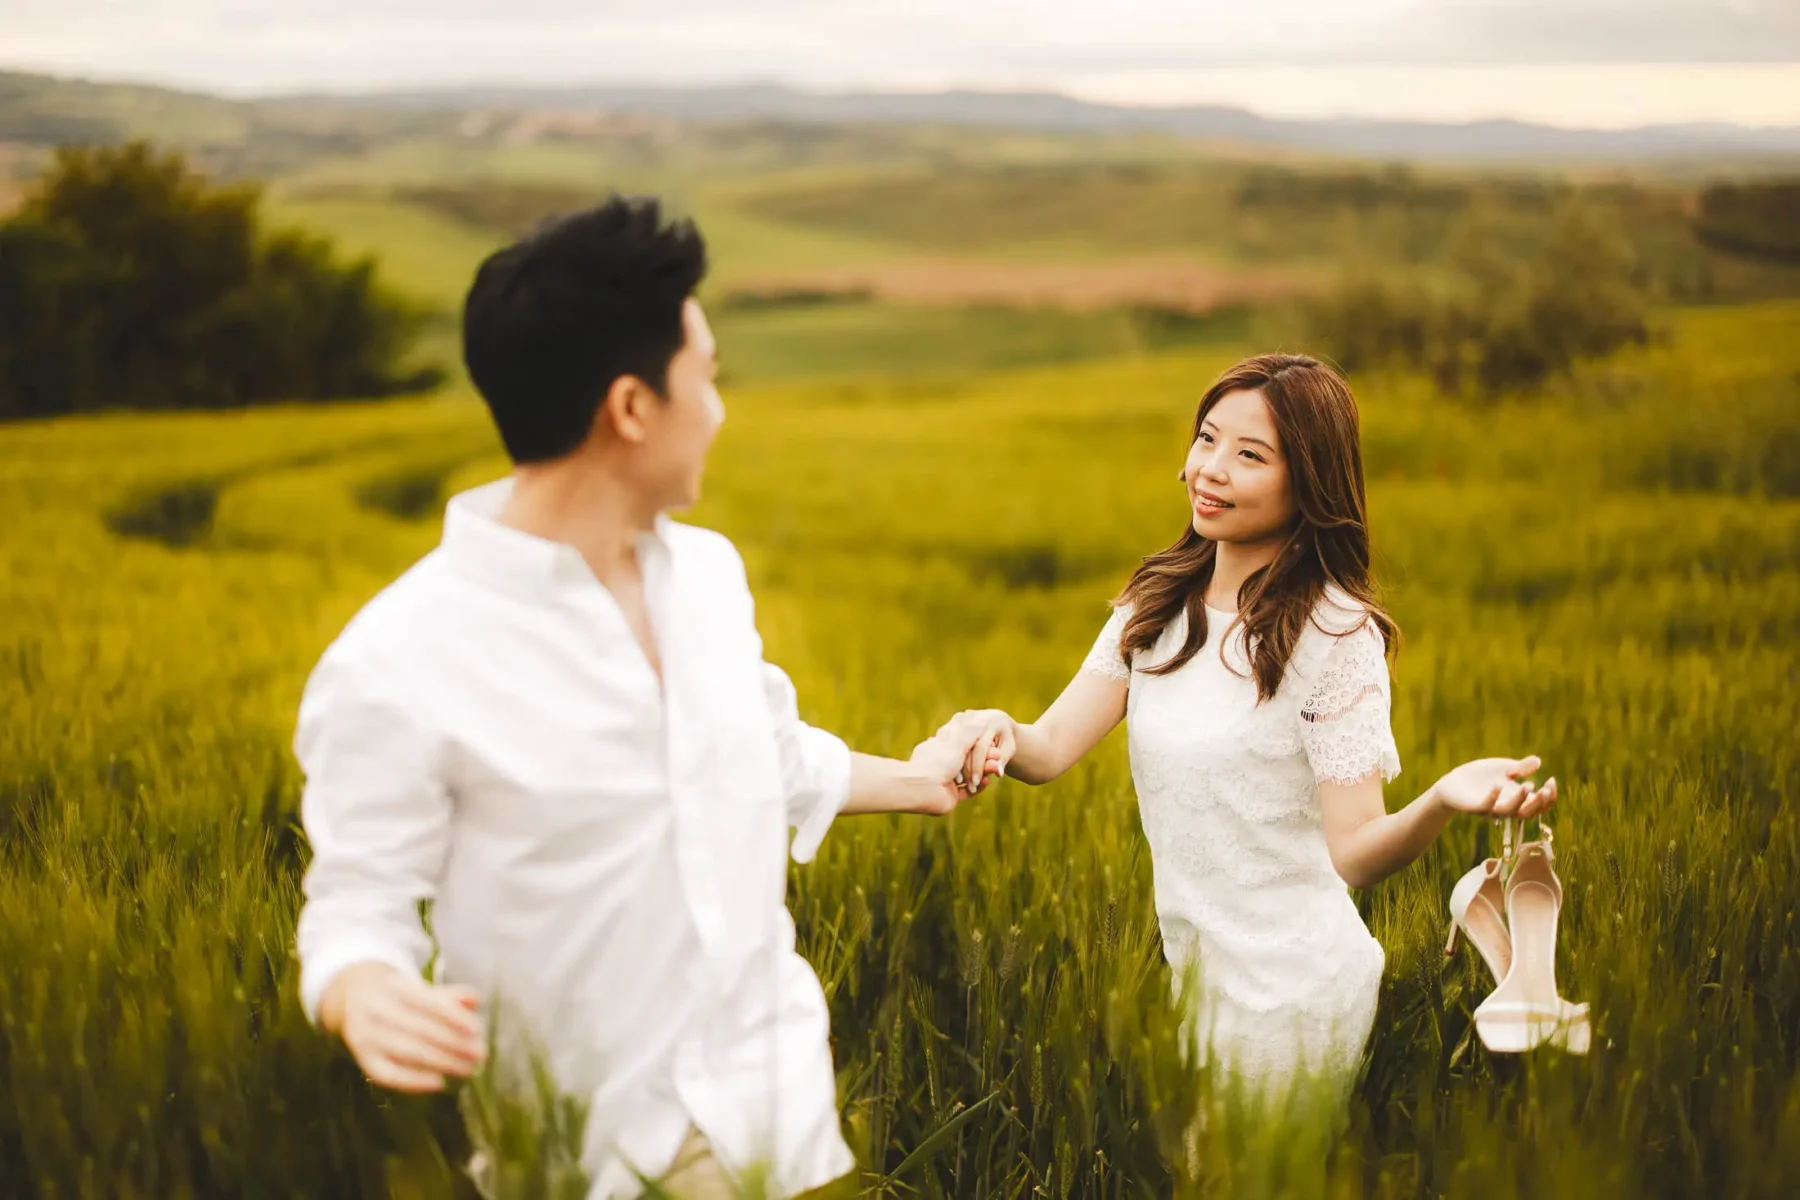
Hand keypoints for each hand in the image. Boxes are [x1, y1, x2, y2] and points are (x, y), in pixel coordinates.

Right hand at [319, 962, 485, 1092]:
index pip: (427, 1002)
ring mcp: (367, 1036)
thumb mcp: (420, 988)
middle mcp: (376, 1011)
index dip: (453, 1016)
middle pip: (420, 1029)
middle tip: (479, 1054)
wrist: (355, 998)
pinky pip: (389, 1074)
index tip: (476, 1029)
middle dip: (453, 1043)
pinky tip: (439, 1083)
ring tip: (468, 1069)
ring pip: (408, 1052)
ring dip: (441, 1062)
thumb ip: (449, 994)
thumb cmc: (401, 995)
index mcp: (393, 987)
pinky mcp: (364, 1059)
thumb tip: (474, 1000)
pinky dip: (414, 1081)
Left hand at [908, 711, 1009, 813]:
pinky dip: (977, 787)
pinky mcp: (949, 796)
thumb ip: (970, 732)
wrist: (923, 788)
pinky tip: (986, 782)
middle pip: (966, 760)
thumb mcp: (957, 741)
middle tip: (997, 757)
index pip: (961, 743)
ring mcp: (945, 780)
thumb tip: (980, 720)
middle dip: (983, 759)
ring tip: (996, 769)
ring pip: (968, 776)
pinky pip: (966, 792)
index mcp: (939, 748)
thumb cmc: (938, 760)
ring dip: (982, 772)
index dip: (977, 743)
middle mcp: (941, 764)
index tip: (992, 741)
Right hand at [946, 709, 1016, 792]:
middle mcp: (976, 717)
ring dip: (955, 763)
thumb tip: (999, 773)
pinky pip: (951, 739)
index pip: (981, 748)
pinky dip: (950, 754)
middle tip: (965, 785)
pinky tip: (950, 768)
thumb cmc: (1005, 738)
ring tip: (957, 780)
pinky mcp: (956, 719)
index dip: (978, 767)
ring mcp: (964, 716)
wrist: (998, 720)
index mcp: (992, 722)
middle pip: (966, 746)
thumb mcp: (1009, 748)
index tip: (976, 783)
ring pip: (956, 743)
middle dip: (965, 768)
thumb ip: (1003, 760)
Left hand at [1431, 755, 1557, 819]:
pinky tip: (1498, 784)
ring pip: (1510, 812)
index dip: (1549, 796)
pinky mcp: (1474, 807)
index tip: (1551, 780)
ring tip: (1528, 784)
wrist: (1453, 784)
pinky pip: (1485, 807)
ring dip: (1520, 800)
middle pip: (1529, 813)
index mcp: (1517, 799)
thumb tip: (1538, 761)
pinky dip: (1493, 797)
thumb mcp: (1503, 769)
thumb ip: (1520, 768)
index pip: (1539, 805)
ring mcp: (1491, 809)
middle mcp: (1507, 807)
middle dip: (1539, 802)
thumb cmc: (1481, 777)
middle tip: (1545, 788)